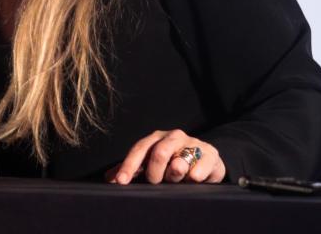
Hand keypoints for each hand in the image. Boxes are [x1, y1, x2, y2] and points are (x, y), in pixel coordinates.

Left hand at [107, 129, 225, 184]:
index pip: (139, 149)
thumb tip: (109, 178)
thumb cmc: (173, 163)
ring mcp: (193, 143)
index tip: (121, 181)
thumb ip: (132, 170)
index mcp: (156, 139)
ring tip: (176, 179)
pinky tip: (194, 179)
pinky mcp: (210, 154)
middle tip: (156, 183)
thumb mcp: (151, 165)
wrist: (206, 160)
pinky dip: (195, 176)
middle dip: (154, 173)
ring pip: (180, 161)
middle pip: (159, 153)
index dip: (129, 165)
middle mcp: (173, 137)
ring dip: (175, 175)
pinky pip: (200, 168)